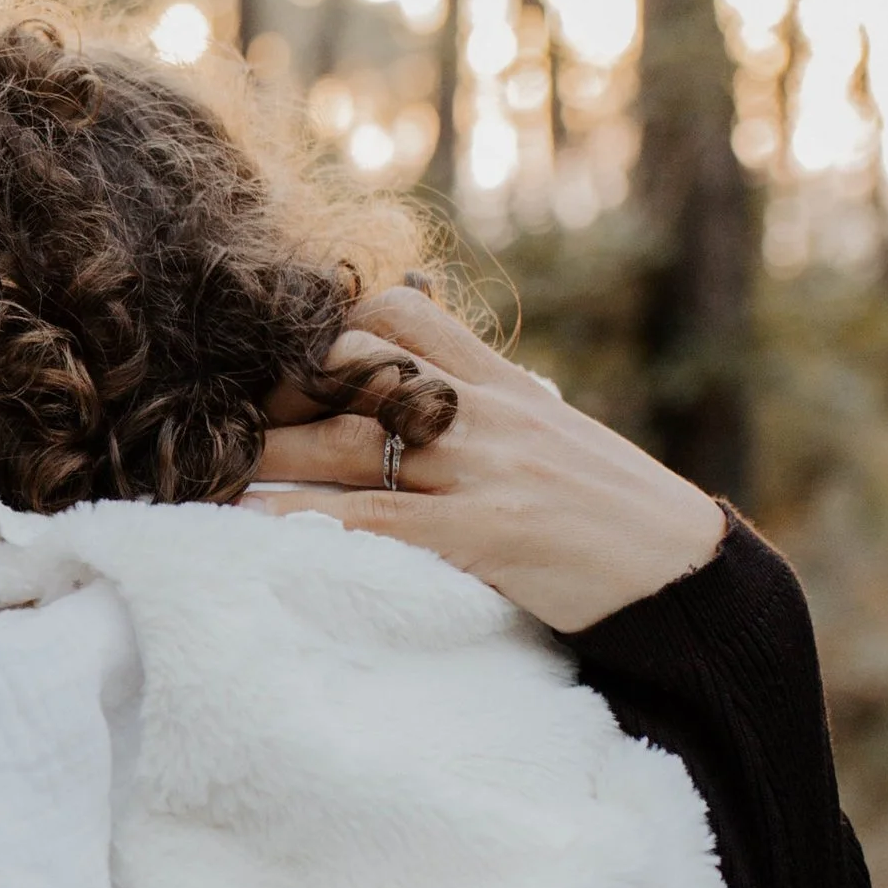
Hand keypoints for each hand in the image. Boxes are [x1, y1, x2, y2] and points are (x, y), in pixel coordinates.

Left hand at [249, 285, 726, 634]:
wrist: (684, 574)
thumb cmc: (611, 513)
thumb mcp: (551, 434)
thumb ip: (488, 403)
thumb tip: (427, 377)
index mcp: (503, 382)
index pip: (399, 313)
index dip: (327, 328)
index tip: (279, 363)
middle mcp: (487, 411)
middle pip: (355, 369)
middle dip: (277, 393)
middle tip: (215, 421)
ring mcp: (485, 469)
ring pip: (349, 442)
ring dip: (265, 456)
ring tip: (203, 471)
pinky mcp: (486, 533)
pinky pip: (373, 519)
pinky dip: (302, 521)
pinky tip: (249, 528)